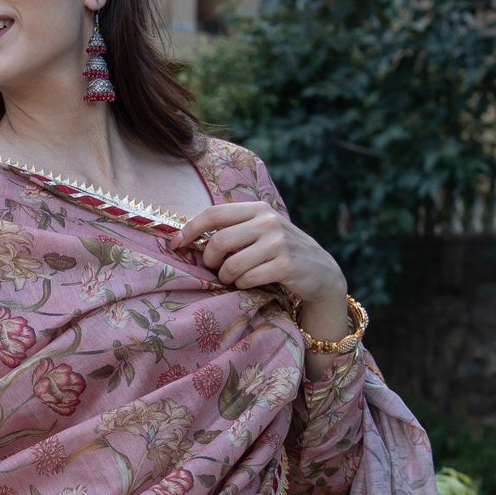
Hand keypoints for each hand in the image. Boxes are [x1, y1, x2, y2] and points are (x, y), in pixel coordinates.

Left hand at [172, 199, 350, 341]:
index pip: (214, 214)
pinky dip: (243, 285)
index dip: (189, 229)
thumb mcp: (261, 231)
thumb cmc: (281, 252)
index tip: (174, 244)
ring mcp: (279, 243)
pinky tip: (251, 283)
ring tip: (235, 278)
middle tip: (215, 270)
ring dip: (227, 277)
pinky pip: (248, 279)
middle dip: (210, 261)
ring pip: (231, 265)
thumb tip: (188, 238)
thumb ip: (234, 229)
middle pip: (218, 242)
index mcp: (257, 209)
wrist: (321, 272)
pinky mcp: (286, 265)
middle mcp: (268, 221)